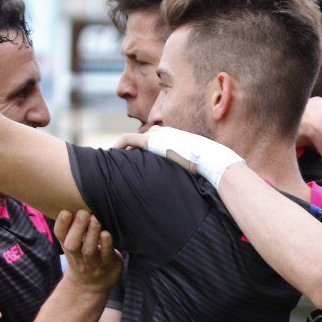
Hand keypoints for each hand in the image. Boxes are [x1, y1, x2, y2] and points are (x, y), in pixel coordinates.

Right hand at [55, 210, 120, 292]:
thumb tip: (76, 199)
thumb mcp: (74, 243)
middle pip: (72, 244)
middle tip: (84, 212)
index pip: (60, 235)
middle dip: (78, 227)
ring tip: (96, 219)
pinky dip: (107, 244)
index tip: (66, 211)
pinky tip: (107, 233)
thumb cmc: (83, 256)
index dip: (61, 224)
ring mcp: (92, 263)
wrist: (90, 287)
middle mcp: (78, 256)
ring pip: (89, 250)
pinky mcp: (107, 265)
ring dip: (93, 233)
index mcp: (67, 246)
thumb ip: (74, 226)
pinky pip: (106, 255)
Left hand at [118, 127, 242, 186]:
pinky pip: (128, 139)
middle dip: (131, 149)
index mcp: (176, 137)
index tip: (139, 162)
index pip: (156, 140)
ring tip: (113, 161)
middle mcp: (165, 132)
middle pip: (142, 138)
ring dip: (123, 148)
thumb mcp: (200, 168)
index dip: (145, 151)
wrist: (210, 159)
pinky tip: (112, 155)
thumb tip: (200, 188)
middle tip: (122, 163)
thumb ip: (194, 171)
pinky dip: (119, 145)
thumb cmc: (209, 167)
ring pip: (133, 138)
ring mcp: (158, 135)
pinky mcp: (151, 141)